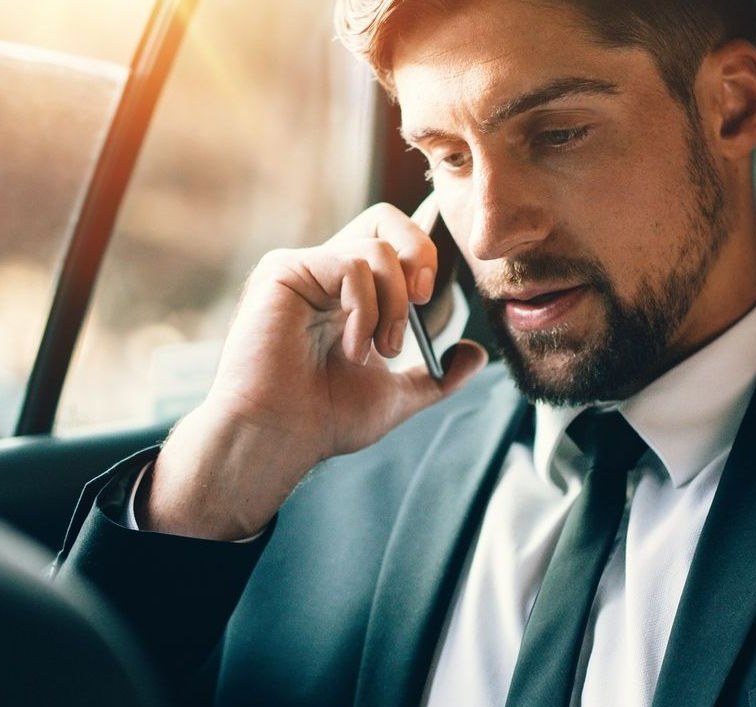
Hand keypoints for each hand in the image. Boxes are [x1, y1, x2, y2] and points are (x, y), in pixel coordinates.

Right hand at [146, 203, 488, 539]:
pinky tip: (352, 348)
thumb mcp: (396, 396)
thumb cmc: (323, 420)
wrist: (279, 437)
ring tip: (379, 350)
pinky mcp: (283, 271)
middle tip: (422, 298)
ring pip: (377, 250)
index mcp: (346, 293)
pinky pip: (350, 265)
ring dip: (393, 305)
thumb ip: (436, 376)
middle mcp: (323, 273)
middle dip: (420, 253)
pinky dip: (366, 310)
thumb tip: (476, 354)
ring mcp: (302, 268)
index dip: (422, 255)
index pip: (392, 242)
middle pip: (386, 220)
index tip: (427, 298)